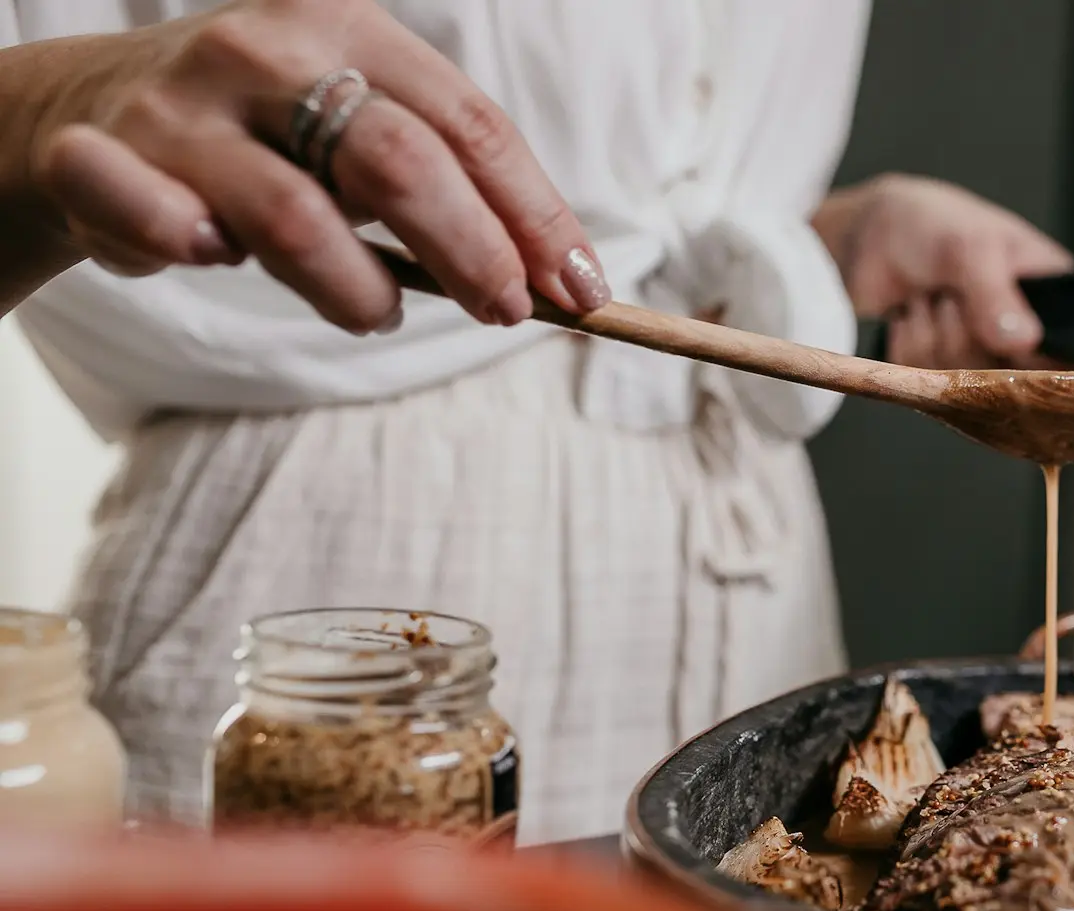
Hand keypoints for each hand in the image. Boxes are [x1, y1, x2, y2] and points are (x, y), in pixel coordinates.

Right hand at [17, 0, 610, 332]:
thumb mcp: (359, 132)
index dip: (535, 215)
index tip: (580, 289)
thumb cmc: (264, 134)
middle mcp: (263, 51)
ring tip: (375, 309)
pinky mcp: (98, 158)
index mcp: (344, 25)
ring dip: (356, 289)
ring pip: (296, 217)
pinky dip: (189, 245)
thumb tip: (561, 277)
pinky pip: (158, 218)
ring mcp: (179, 103)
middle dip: (472, 252)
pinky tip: (214, 254)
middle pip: (399, 162)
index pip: (469, 126)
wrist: (87, 110)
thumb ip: (449, 184)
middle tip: (504, 313)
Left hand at [814, 174, 1073, 368]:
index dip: (1042, 359)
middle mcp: (1024, 333)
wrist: (871, 235)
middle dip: (966, 333)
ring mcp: (983, 354)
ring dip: (934, 334)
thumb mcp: (969, 245)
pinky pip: (931, 385)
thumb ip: (995, 292)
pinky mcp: (945, 370)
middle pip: (1012, 378)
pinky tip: (913, 313)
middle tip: (952, 293)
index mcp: (1052, 296)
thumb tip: (1022, 339)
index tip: (1006, 344)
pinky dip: (911, 346)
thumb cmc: (932, 224)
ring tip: (931, 294)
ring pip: (967, 382)